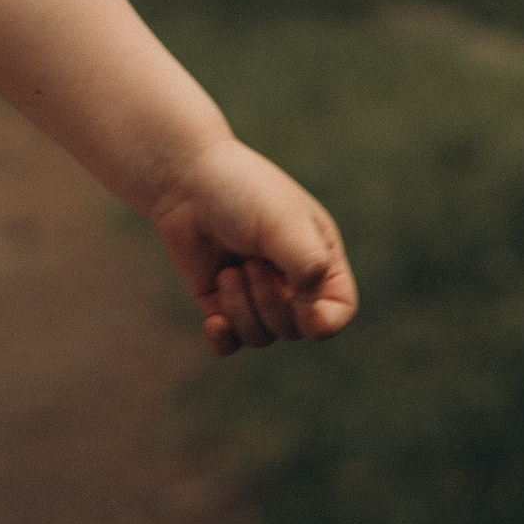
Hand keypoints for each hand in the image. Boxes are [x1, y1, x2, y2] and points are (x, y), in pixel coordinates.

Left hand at [146, 135, 355, 358]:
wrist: (186, 180)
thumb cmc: (242, 192)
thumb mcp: (284, 223)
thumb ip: (309, 265)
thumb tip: (310, 312)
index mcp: (320, 260)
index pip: (337, 314)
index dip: (321, 320)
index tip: (298, 298)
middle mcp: (292, 282)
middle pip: (295, 330)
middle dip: (269, 303)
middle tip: (249, 262)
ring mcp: (256, 295)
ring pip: (261, 336)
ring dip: (242, 309)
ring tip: (228, 272)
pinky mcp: (221, 302)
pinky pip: (230, 343)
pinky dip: (224, 338)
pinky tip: (214, 321)